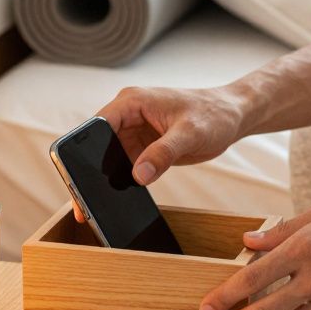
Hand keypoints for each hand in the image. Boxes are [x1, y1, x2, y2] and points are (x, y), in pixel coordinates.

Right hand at [71, 85, 252, 221]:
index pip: (96, 126)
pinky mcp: (143, 148)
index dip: (83, 152)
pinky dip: (120, 182)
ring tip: (95, 207)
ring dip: (104, 180)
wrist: (233, 117)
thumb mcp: (189, 134)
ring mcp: (134, 132)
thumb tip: (138, 176)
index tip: (77, 177)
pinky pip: (125, 166)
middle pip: (96, 146)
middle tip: (83, 203)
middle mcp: (128, 116)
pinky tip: (116, 200)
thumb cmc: (214, 115)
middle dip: (89, 172)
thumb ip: (163, 153)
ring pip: (108, 159)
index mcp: (132, 102)